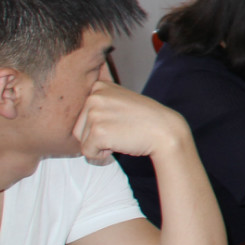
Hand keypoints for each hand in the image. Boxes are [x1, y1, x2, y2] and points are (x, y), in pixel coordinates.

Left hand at [73, 81, 189, 164]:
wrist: (165, 131)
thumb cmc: (145, 119)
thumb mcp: (121, 99)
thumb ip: (101, 102)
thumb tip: (78, 116)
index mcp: (98, 87)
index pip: (82, 115)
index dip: (99, 124)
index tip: (118, 121)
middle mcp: (94, 97)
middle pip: (78, 128)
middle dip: (97, 137)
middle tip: (120, 131)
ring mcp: (95, 113)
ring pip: (82, 141)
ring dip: (99, 146)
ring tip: (120, 137)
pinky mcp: (98, 132)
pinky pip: (88, 152)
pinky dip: (101, 157)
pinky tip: (118, 146)